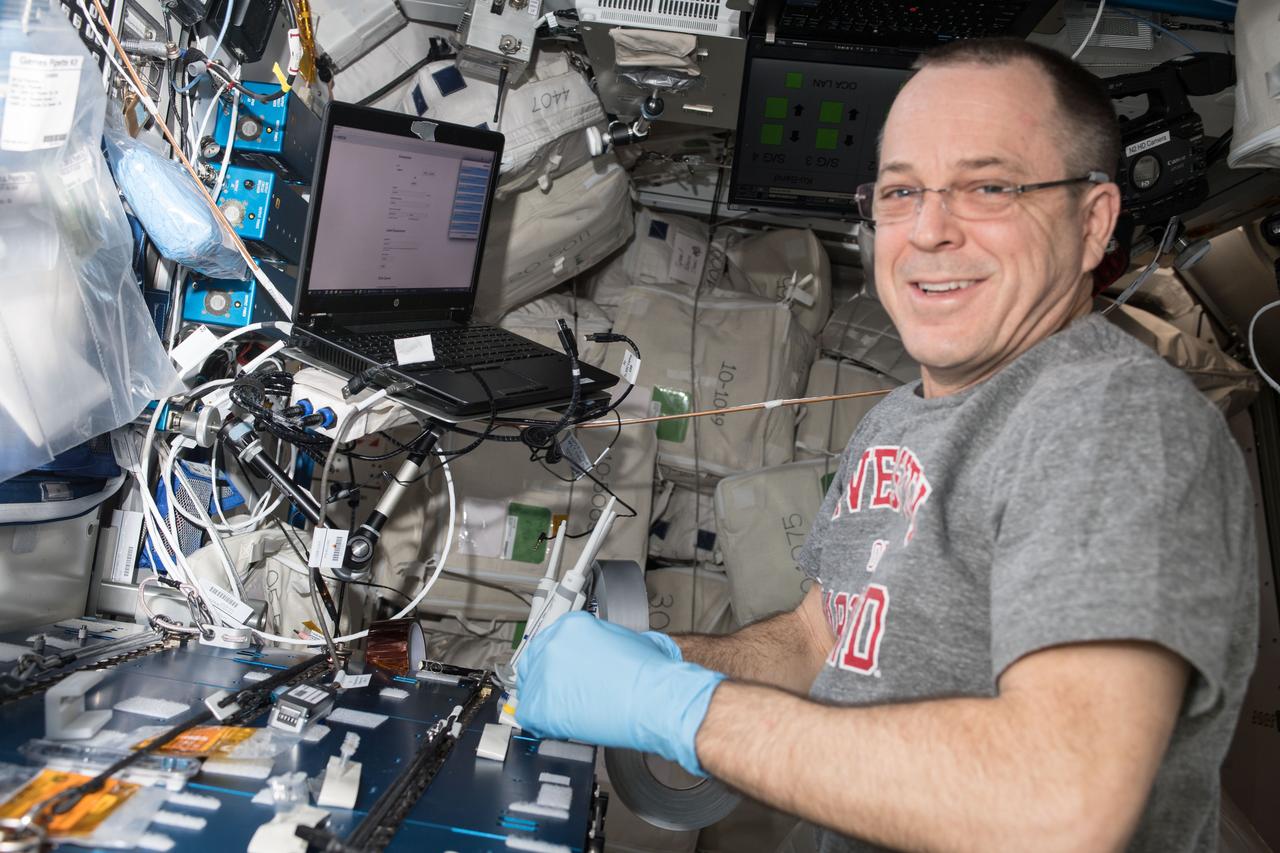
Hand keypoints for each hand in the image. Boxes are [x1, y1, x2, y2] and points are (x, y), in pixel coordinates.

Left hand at [515, 612, 723, 775]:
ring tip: (568, 712)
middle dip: (546, 680)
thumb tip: (606, 651)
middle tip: (562, 695)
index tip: (563, 674)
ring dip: (546, 702)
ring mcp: (544, 673)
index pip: (550, 642)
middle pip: (532, 662)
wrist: (656, 698)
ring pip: (529, 689)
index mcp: (572, 625)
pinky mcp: (540, 703)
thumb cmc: (651, 673)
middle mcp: (553, 643)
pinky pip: (529, 716)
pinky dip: (543, 724)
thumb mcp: (627, 639)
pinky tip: (562, 725)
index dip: (557, 663)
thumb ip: (603, 642)